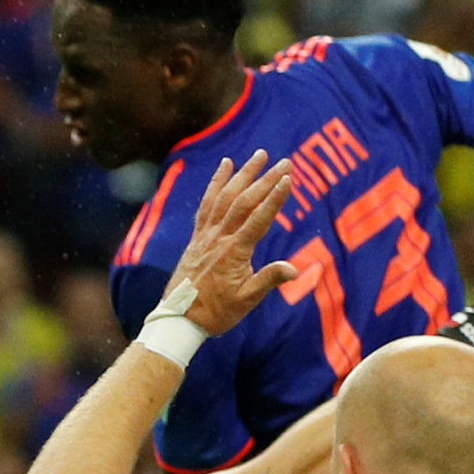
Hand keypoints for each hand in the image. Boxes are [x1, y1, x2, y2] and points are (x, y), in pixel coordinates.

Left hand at [155, 155, 299, 336]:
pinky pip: (207, 203)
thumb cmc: (216, 313)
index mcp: (234, 252)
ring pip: (225, 196)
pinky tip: (225, 166)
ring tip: (260, 155)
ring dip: (243, 173)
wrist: (180, 318)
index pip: (259, 219)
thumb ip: (268, 280)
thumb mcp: (246, 301)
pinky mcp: (198, 235)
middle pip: (244, 201)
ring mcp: (206, 234)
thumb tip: (293, 269)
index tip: (289, 179)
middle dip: (266, 179)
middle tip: (285, 161)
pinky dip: (217, 183)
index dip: (275, 198)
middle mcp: (219, 238)